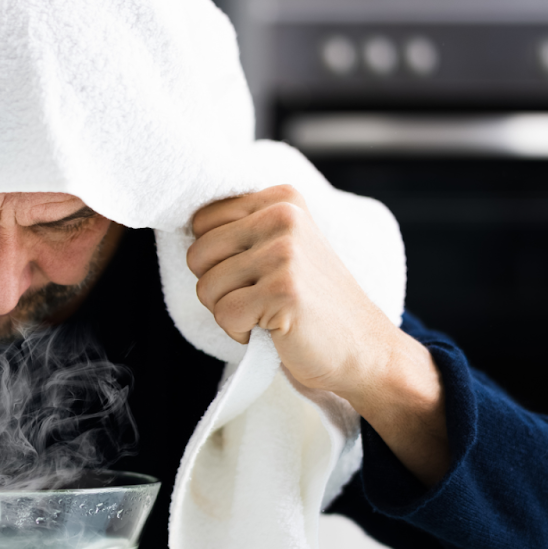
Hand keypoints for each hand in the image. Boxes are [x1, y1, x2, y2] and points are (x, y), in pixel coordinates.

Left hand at [187, 185, 449, 484]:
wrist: (364, 349)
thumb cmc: (314, 304)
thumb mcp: (283, 247)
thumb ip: (242, 229)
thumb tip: (183, 227)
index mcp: (280, 199)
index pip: (200, 220)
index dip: (215, 258)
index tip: (252, 272)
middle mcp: (283, 217)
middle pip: (197, 254)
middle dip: (218, 287)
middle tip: (260, 298)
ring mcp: (285, 252)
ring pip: (206, 287)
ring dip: (230, 312)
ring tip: (269, 312)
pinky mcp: (283, 290)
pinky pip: (224, 315)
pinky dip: (241, 332)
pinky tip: (274, 329)